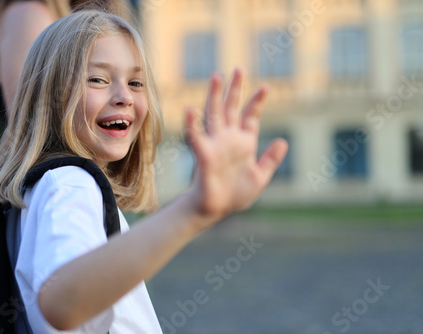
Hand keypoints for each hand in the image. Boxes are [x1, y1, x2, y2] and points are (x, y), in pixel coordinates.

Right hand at [186, 69, 287, 222]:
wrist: (217, 209)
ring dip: (214, 96)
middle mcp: (228, 139)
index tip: (266, 87)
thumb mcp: (260, 177)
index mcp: (243, 143)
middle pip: (231, 109)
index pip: (250, 117)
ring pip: (214, 115)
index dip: (257, 102)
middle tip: (238, 69)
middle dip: (235, 90)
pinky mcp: (204, 155)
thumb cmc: (235, 194)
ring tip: (216, 77)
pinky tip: (189, 109)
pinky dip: (192, 123)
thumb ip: (271, 159)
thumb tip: (283, 141)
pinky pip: (197, 137)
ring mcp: (215, 144)